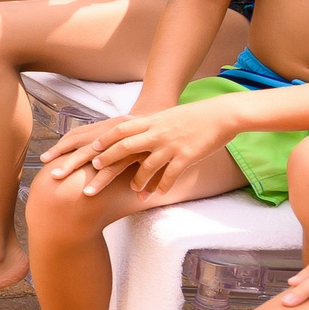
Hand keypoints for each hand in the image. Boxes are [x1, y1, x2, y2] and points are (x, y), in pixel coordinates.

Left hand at [39, 97, 233, 194]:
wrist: (220, 114)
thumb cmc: (190, 116)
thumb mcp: (164, 117)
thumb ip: (146, 125)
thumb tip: (128, 133)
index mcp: (149, 122)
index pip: (119, 130)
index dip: (103, 141)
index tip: (89, 150)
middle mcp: (156, 133)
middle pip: (124, 148)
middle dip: (106, 162)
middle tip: (92, 174)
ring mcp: (170, 145)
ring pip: (146, 166)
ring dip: (137, 181)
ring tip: (133, 191)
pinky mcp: (186, 157)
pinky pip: (170, 176)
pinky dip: (161, 186)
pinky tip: (156, 195)